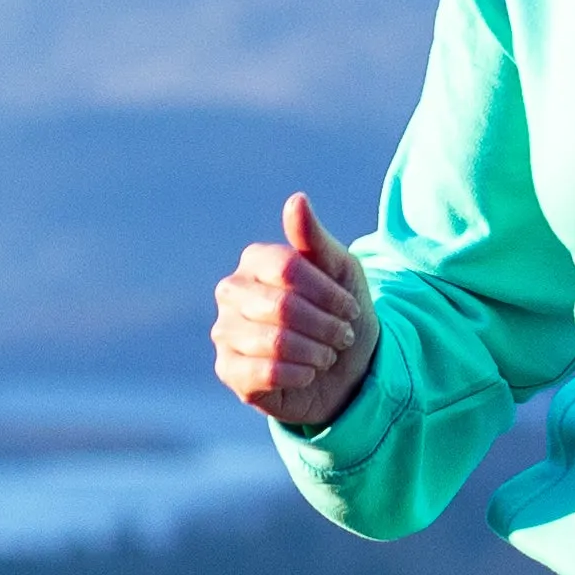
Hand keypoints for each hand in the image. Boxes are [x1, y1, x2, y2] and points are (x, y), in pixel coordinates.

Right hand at [212, 192, 379, 431]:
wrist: (343, 369)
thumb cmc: (338, 313)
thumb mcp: (340, 272)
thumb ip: (316, 239)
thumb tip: (296, 200)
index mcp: (255, 262)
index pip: (288, 268)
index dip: (327, 292)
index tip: (350, 308)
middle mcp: (231, 292)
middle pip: (282, 307)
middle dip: (325, 326)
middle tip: (343, 336)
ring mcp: (224, 332)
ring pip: (275, 342)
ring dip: (316, 352)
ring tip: (326, 355)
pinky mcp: (227, 370)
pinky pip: (265, 373)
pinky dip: (300, 375)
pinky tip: (308, 373)